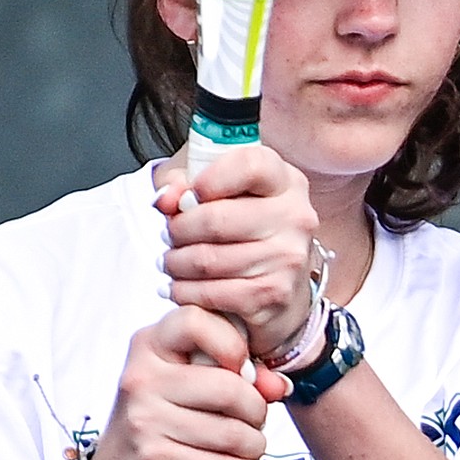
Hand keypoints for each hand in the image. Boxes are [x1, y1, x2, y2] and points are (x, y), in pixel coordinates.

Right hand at [87, 306, 289, 459]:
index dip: (231, 343)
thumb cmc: (163, 415)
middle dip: (256, 409)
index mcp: (149, 344)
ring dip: (255, 445)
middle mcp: (141, 377)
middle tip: (255, 418)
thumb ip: (236, 371)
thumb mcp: (187, 379)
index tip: (240, 366)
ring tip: (250, 446)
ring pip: (232, 432)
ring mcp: (144, 419)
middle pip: (227, 387)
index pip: (196, 320)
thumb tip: (279, 386)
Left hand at [153, 145, 319, 362]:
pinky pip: (214, 293)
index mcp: (284, 180)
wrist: (280, 279)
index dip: (210, 179)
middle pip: (217, 219)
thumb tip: (164, 200)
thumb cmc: (241, 223)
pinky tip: (180, 286)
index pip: (250, 166)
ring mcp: (288, 257)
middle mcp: (294, 216)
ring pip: (209, 260)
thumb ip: (182, 182)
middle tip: (169, 234)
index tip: (189, 194)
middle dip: (179, 229)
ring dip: (177, 263)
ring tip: (171, 261)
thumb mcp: (214, 188)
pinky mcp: (276, 294)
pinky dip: (186, 292)